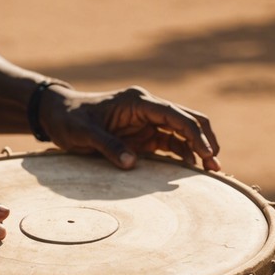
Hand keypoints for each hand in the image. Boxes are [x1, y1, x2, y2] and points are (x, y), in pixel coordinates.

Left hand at [39, 84, 220, 171]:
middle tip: (217, 166)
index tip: (207, 153)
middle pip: (187, 121)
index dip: (194, 133)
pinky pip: (169, 146)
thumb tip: (132, 164)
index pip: (174, 115)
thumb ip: (108, 146)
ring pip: (182, 134)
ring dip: (197, 151)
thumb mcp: (84, 133)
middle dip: (205, 141)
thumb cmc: (69, 120)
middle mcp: (147, 109)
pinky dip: (182, 156)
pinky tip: (191, 172)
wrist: (57, 115)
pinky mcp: (143, 137)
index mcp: (138, 102)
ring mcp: (147, 123)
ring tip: (212, 172)